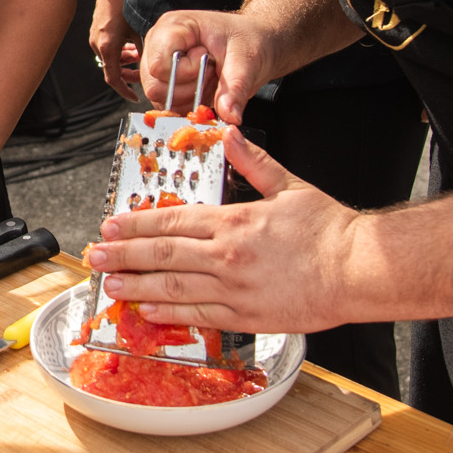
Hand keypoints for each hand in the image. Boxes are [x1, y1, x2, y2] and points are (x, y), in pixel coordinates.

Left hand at [85, 127, 356, 333]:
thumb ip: (254, 163)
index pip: (172, 220)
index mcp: (234, 221)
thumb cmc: (329, 230)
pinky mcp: (245, 317)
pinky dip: (168, 314)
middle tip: (95, 257)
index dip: (135, 225)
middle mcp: (226, 256)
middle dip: (123, 256)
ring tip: (110, 285)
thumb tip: (231, 135)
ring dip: (136, 286)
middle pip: (162, 254)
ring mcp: (233, 290)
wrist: (358, 270)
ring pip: (172, 287)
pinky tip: (148, 311)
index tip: (111, 227)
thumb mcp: (289, 186)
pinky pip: (197, 315)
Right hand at [90, 0, 141, 101]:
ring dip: (124, 60)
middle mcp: (98, 45)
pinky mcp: (96, 31)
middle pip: (112, 69)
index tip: (135, 96)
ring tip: (138, 54)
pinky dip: (119, 50)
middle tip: (140, 75)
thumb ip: (144, 52)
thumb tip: (152, 67)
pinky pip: (107, 48)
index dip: (125, 91)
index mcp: (108, 48)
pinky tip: (130, 43)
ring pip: (111, 58)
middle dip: (127, 73)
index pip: (114, 79)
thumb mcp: (140, 32)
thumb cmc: (126, 6)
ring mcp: (95, 38)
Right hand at [139, 9, 284, 123]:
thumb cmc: (248, 39)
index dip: (184, 73)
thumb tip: (229, 116)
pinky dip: (189, 106)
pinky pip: (168, 106)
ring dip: (190, 98)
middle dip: (189, 88)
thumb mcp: (246, 60)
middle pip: (155, 85)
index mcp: (172, 27)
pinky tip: (206, 89)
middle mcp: (158, 44)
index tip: (210, 65)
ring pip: (159, 99)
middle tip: (212, 74)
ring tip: (210, 78)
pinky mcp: (165, 82)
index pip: (158, 64)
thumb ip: (235, 88)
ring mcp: (159, 64)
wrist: (254, 44)